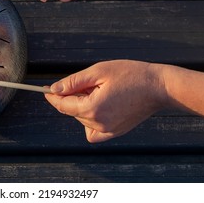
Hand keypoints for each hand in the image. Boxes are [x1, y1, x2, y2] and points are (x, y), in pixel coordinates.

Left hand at [45, 60, 166, 142]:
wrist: (159, 87)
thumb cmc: (131, 75)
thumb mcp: (99, 71)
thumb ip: (73, 82)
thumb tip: (54, 89)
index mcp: (93, 108)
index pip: (63, 105)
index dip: (52, 96)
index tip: (45, 89)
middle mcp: (98, 124)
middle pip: (71, 111)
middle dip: (71, 96)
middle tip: (87, 81)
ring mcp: (107, 131)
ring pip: (81, 119)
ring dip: (82, 105)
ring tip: (100, 90)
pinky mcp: (115, 132)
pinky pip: (92, 131)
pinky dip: (89, 121)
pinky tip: (98, 107)